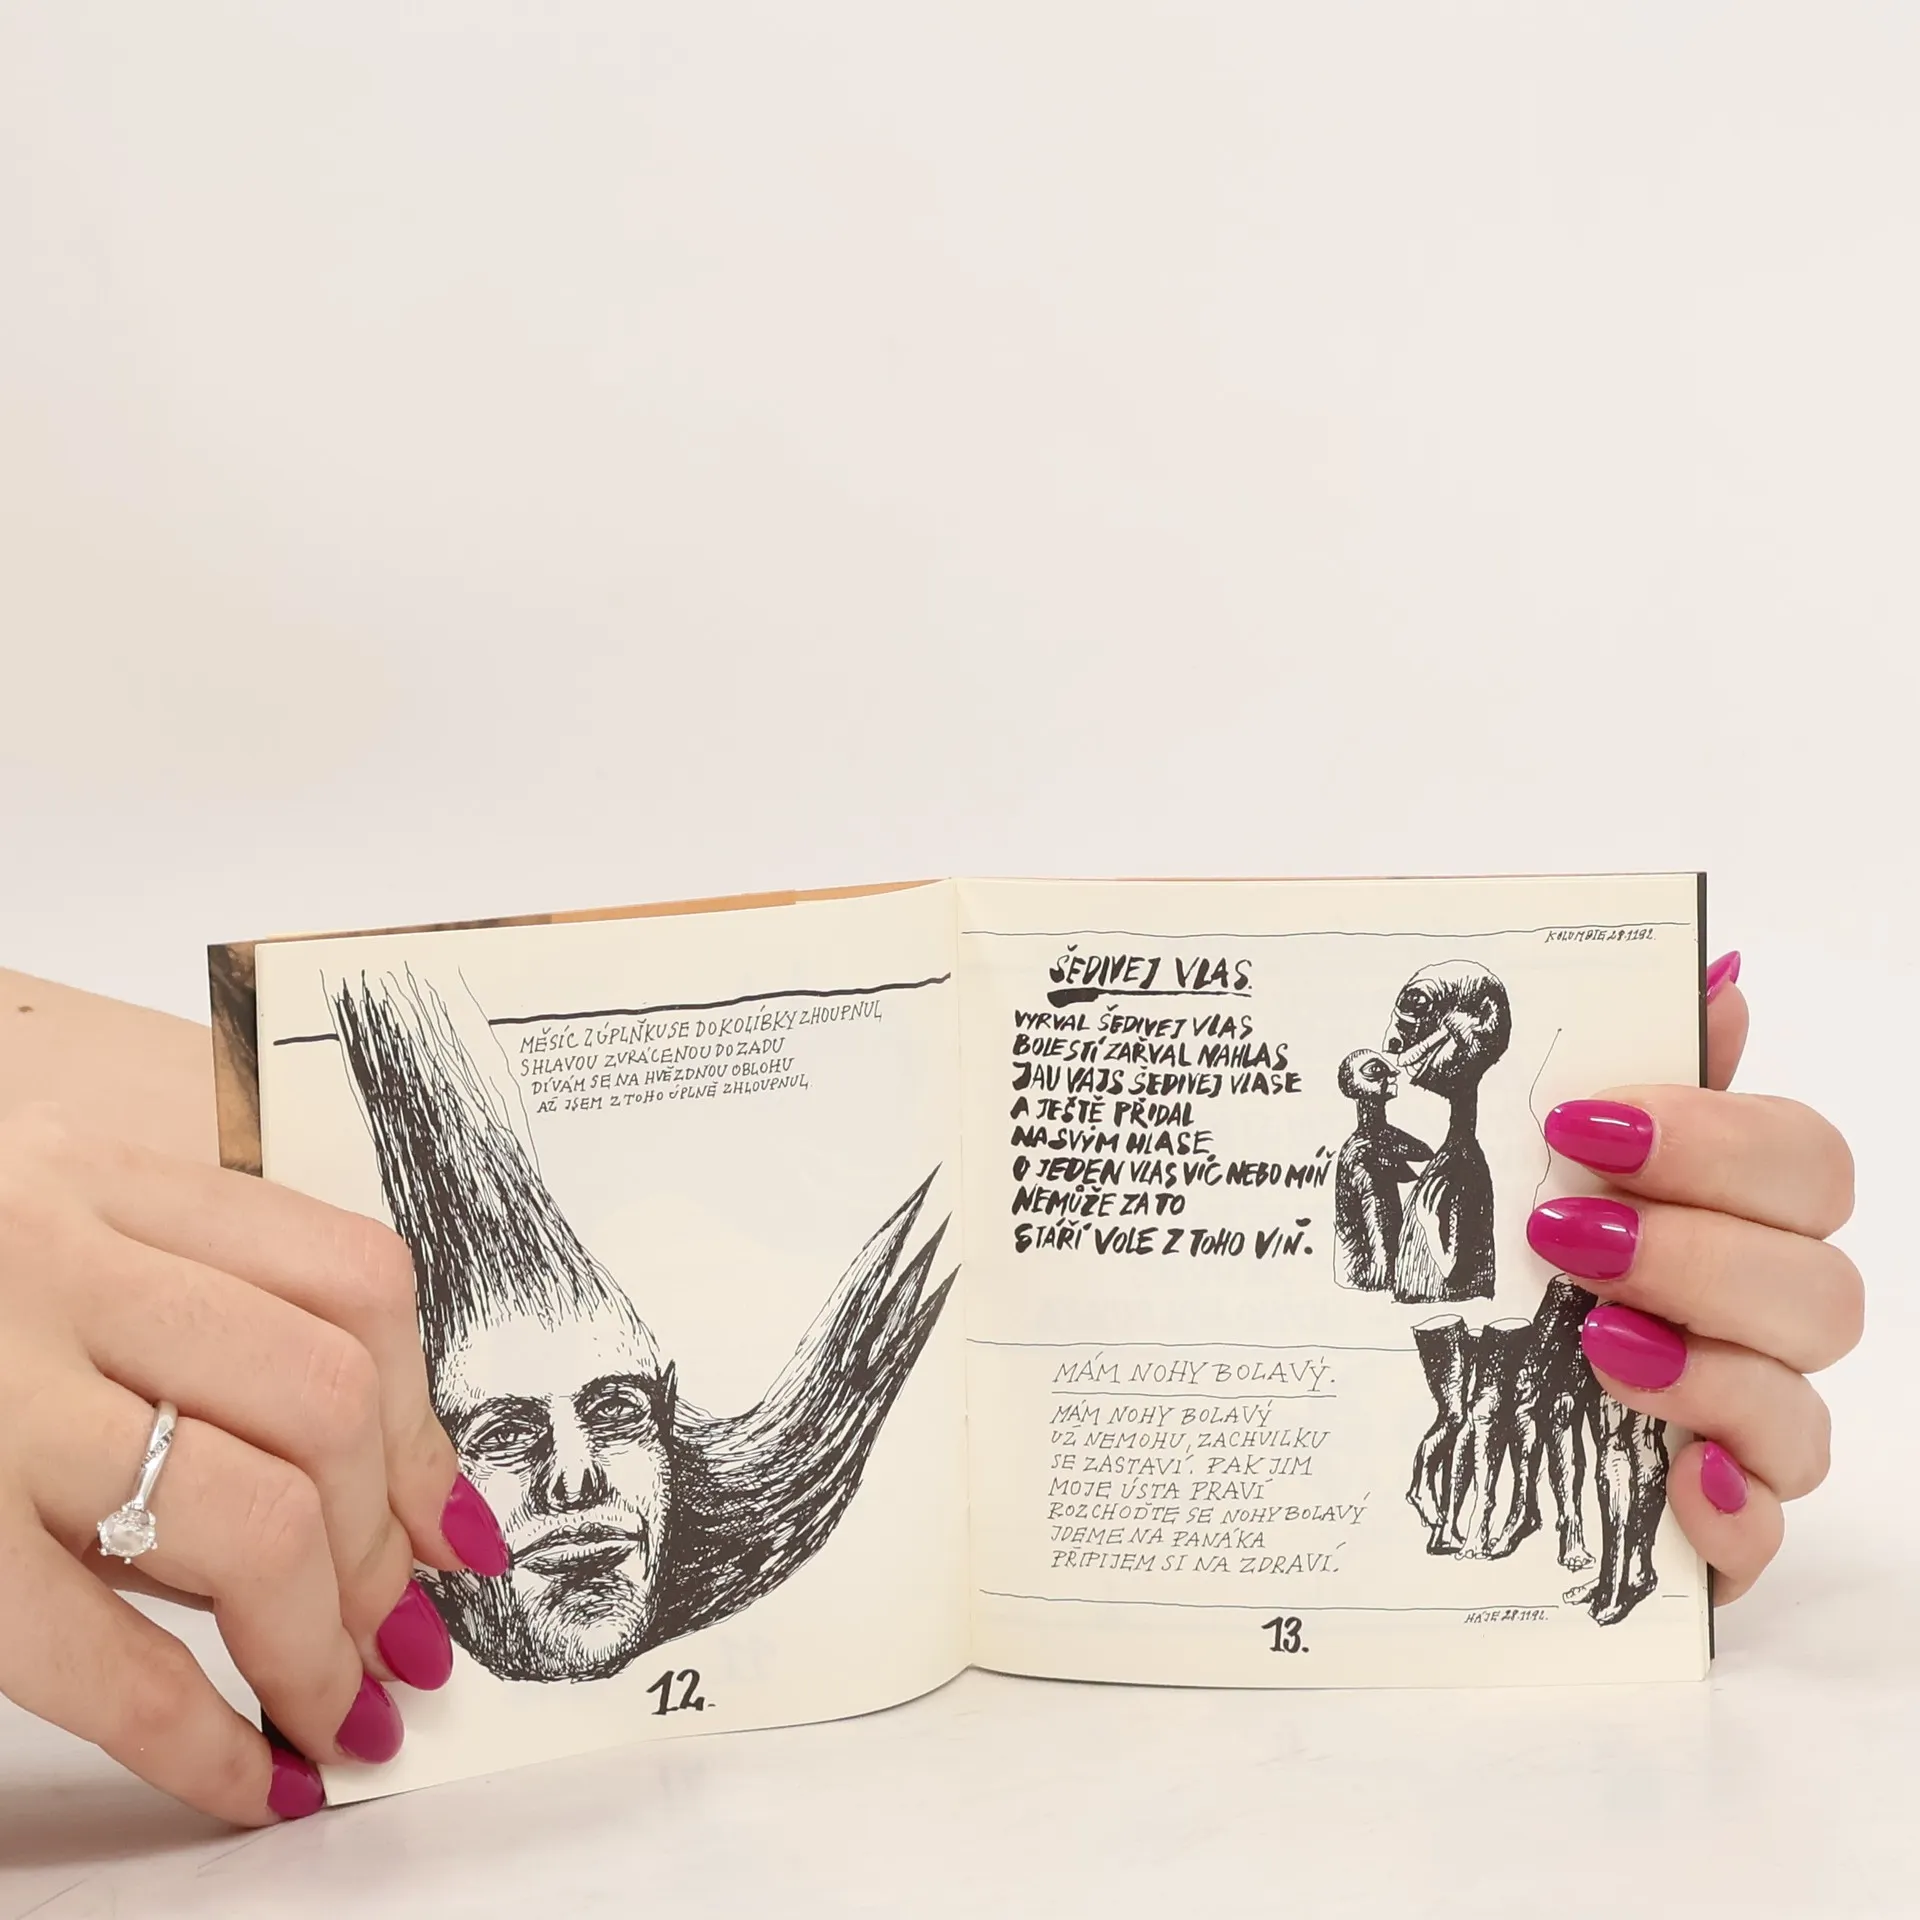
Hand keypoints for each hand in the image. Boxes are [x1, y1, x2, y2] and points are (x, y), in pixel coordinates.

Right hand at [0, 1106, 509, 1823]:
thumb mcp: (40, 1239)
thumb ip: (177, 1314)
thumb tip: (370, 1490)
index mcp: (104, 1186)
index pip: (355, 1279)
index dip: (425, 1417)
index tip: (450, 1520)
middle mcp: (54, 1266)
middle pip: (325, 1397)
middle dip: (383, 1542)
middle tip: (398, 1638)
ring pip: (243, 1511)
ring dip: (317, 1637)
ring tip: (338, 1709)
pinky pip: (87, 1647)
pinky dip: (188, 1735)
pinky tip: (240, 1782)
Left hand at [1526, 954, 1862, 1602]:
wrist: (1435, 1404)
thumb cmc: (1498, 1253)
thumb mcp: (1529, 1150)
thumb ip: (1630, 1062)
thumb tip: (1715, 972)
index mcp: (1731, 1215)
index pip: (1804, 1161)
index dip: (1714, 1138)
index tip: (1587, 1121)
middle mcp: (1758, 1319)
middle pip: (1822, 1287)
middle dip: (1697, 1254)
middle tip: (1566, 1234)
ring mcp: (1744, 1429)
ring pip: (1803, 1408)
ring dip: (1705, 1372)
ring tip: (1594, 1346)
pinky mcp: (1712, 1524)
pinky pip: (1767, 1532)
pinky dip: (1731, 1511)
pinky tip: (1677, 1479)